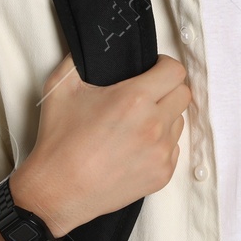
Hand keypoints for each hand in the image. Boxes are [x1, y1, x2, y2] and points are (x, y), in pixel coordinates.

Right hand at [11, 52, 190, 236]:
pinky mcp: (162, 175)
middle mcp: (153, 125)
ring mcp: (160, 152)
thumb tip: (89, 48)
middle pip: (183, 95)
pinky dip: (160, 144)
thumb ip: (77, 60)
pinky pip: (174, 149)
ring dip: (164, 117)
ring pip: (179, 122)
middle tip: (147, 94)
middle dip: (168, 89)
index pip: (175, 71)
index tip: (153, 69)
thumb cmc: (58, 142)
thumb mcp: (60, 88)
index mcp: (134, 99)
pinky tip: (136, 146)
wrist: (57, 191)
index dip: (165, 66)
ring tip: (137, 124)